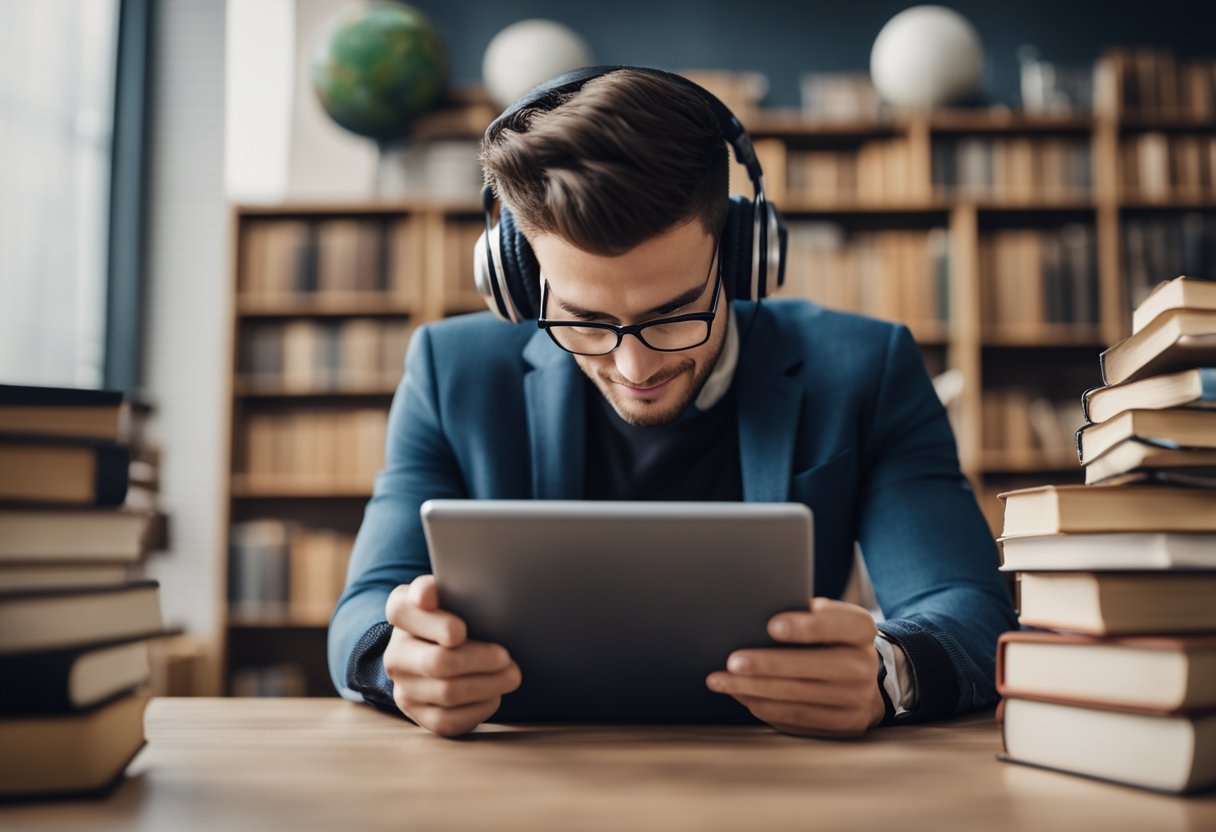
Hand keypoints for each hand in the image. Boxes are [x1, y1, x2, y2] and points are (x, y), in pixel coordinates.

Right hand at [383, 575, 521, 736]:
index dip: (435, 625)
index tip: (461, 631)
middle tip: (507, 656)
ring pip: (448, 694)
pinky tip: (494, 694)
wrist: (438, 648)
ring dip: (488, 685)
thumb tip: (426, 595)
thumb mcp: (447, 591)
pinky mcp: (419, 715)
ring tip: (512, 675)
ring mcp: (405, 688)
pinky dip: (478, 708)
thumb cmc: (453, 613)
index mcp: (400, 612)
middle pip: (438, 662)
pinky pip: (449, 720)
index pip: (404, 613)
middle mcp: (395, 653)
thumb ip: (436, 588)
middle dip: (479, 660)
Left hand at [706, 597, 885, 737]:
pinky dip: (764, 706)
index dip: (805, 627)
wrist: (863, 679)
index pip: (837, 624)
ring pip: (799, 696)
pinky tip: (740, 695)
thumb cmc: (828, 638)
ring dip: (754, 689)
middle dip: (768, 665)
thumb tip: (755, 612)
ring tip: (721, 680)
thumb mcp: (825, 617)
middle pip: (813, 666)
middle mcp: (864, 665)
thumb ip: (802, 613)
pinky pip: (797, 717)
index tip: (771, 626)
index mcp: (861, 628)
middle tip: (732, 661)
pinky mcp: (844, 724)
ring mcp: (858, 699)